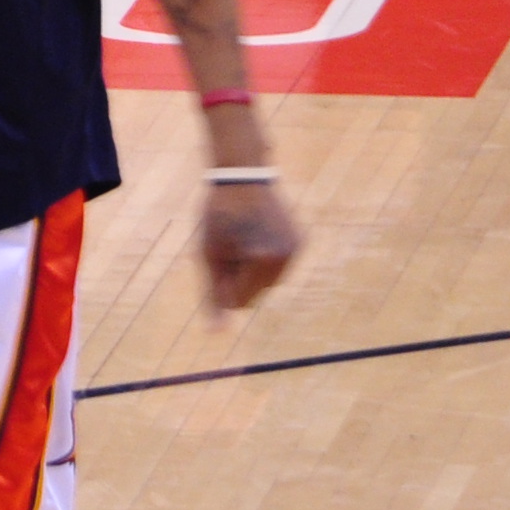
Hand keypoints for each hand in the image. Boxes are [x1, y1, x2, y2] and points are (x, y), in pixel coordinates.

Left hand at [199, 175, 300, 311]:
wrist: (242, 175)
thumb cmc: (218, 214)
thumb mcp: (208, 255)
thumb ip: (213, 295)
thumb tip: (216, 334)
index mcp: (262, 260)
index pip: (239, 302)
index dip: (222, 283)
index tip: (218, 254)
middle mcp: (286, 258)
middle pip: (255, 294)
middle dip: (239, 276)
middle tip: (230, 242)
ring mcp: (297, 250)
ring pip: (268, 283)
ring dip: (252, 269)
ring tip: (243, 237)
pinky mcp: (301, 243)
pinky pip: (277, 267)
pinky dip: (265, 259)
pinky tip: (257, 234)